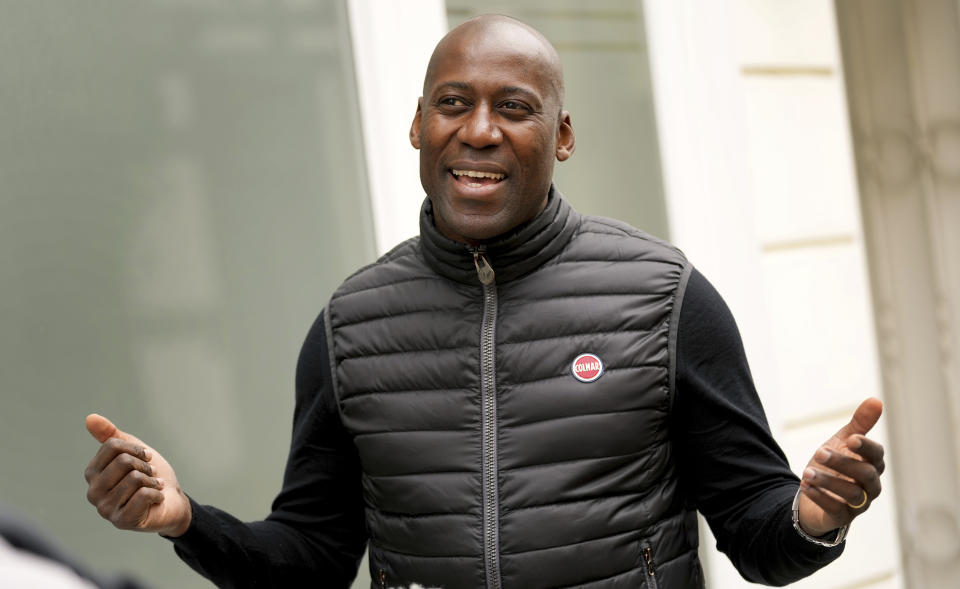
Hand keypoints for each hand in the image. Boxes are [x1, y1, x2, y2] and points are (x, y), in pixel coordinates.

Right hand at [84, 414, 191, 536]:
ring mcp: (105, 509)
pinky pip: (143, 495)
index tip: (146, 457)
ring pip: (135, 478)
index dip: (136, 449)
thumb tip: (89, 418)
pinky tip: (156, 499)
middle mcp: (93, 492)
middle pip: (123, 461)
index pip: (112, 446)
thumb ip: (111, 436)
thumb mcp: (133, 451)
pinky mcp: (121, 521)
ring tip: (154, 487)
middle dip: (145, 465)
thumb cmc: (150, 476)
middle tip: (151, 475)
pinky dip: (157, 493)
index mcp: (92, 473)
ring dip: (153, 481)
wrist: (172, 502)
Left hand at [797, 397, 884, 536]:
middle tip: (819, 452)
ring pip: (852, 494)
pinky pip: (835, 510)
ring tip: (807, 472)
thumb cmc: (835, 464)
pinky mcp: (842, 517)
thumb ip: (859, 424)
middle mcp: (870, 486)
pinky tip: (806, 486)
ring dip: (829, 482)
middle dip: (843, 462)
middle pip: (865, 474)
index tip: (851, 439)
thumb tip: (876, 400)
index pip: (877, 455)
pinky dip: (821, 498)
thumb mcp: (843, 442)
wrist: (815, 491)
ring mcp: (858, 504)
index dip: (867, 448)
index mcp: (873, 465)